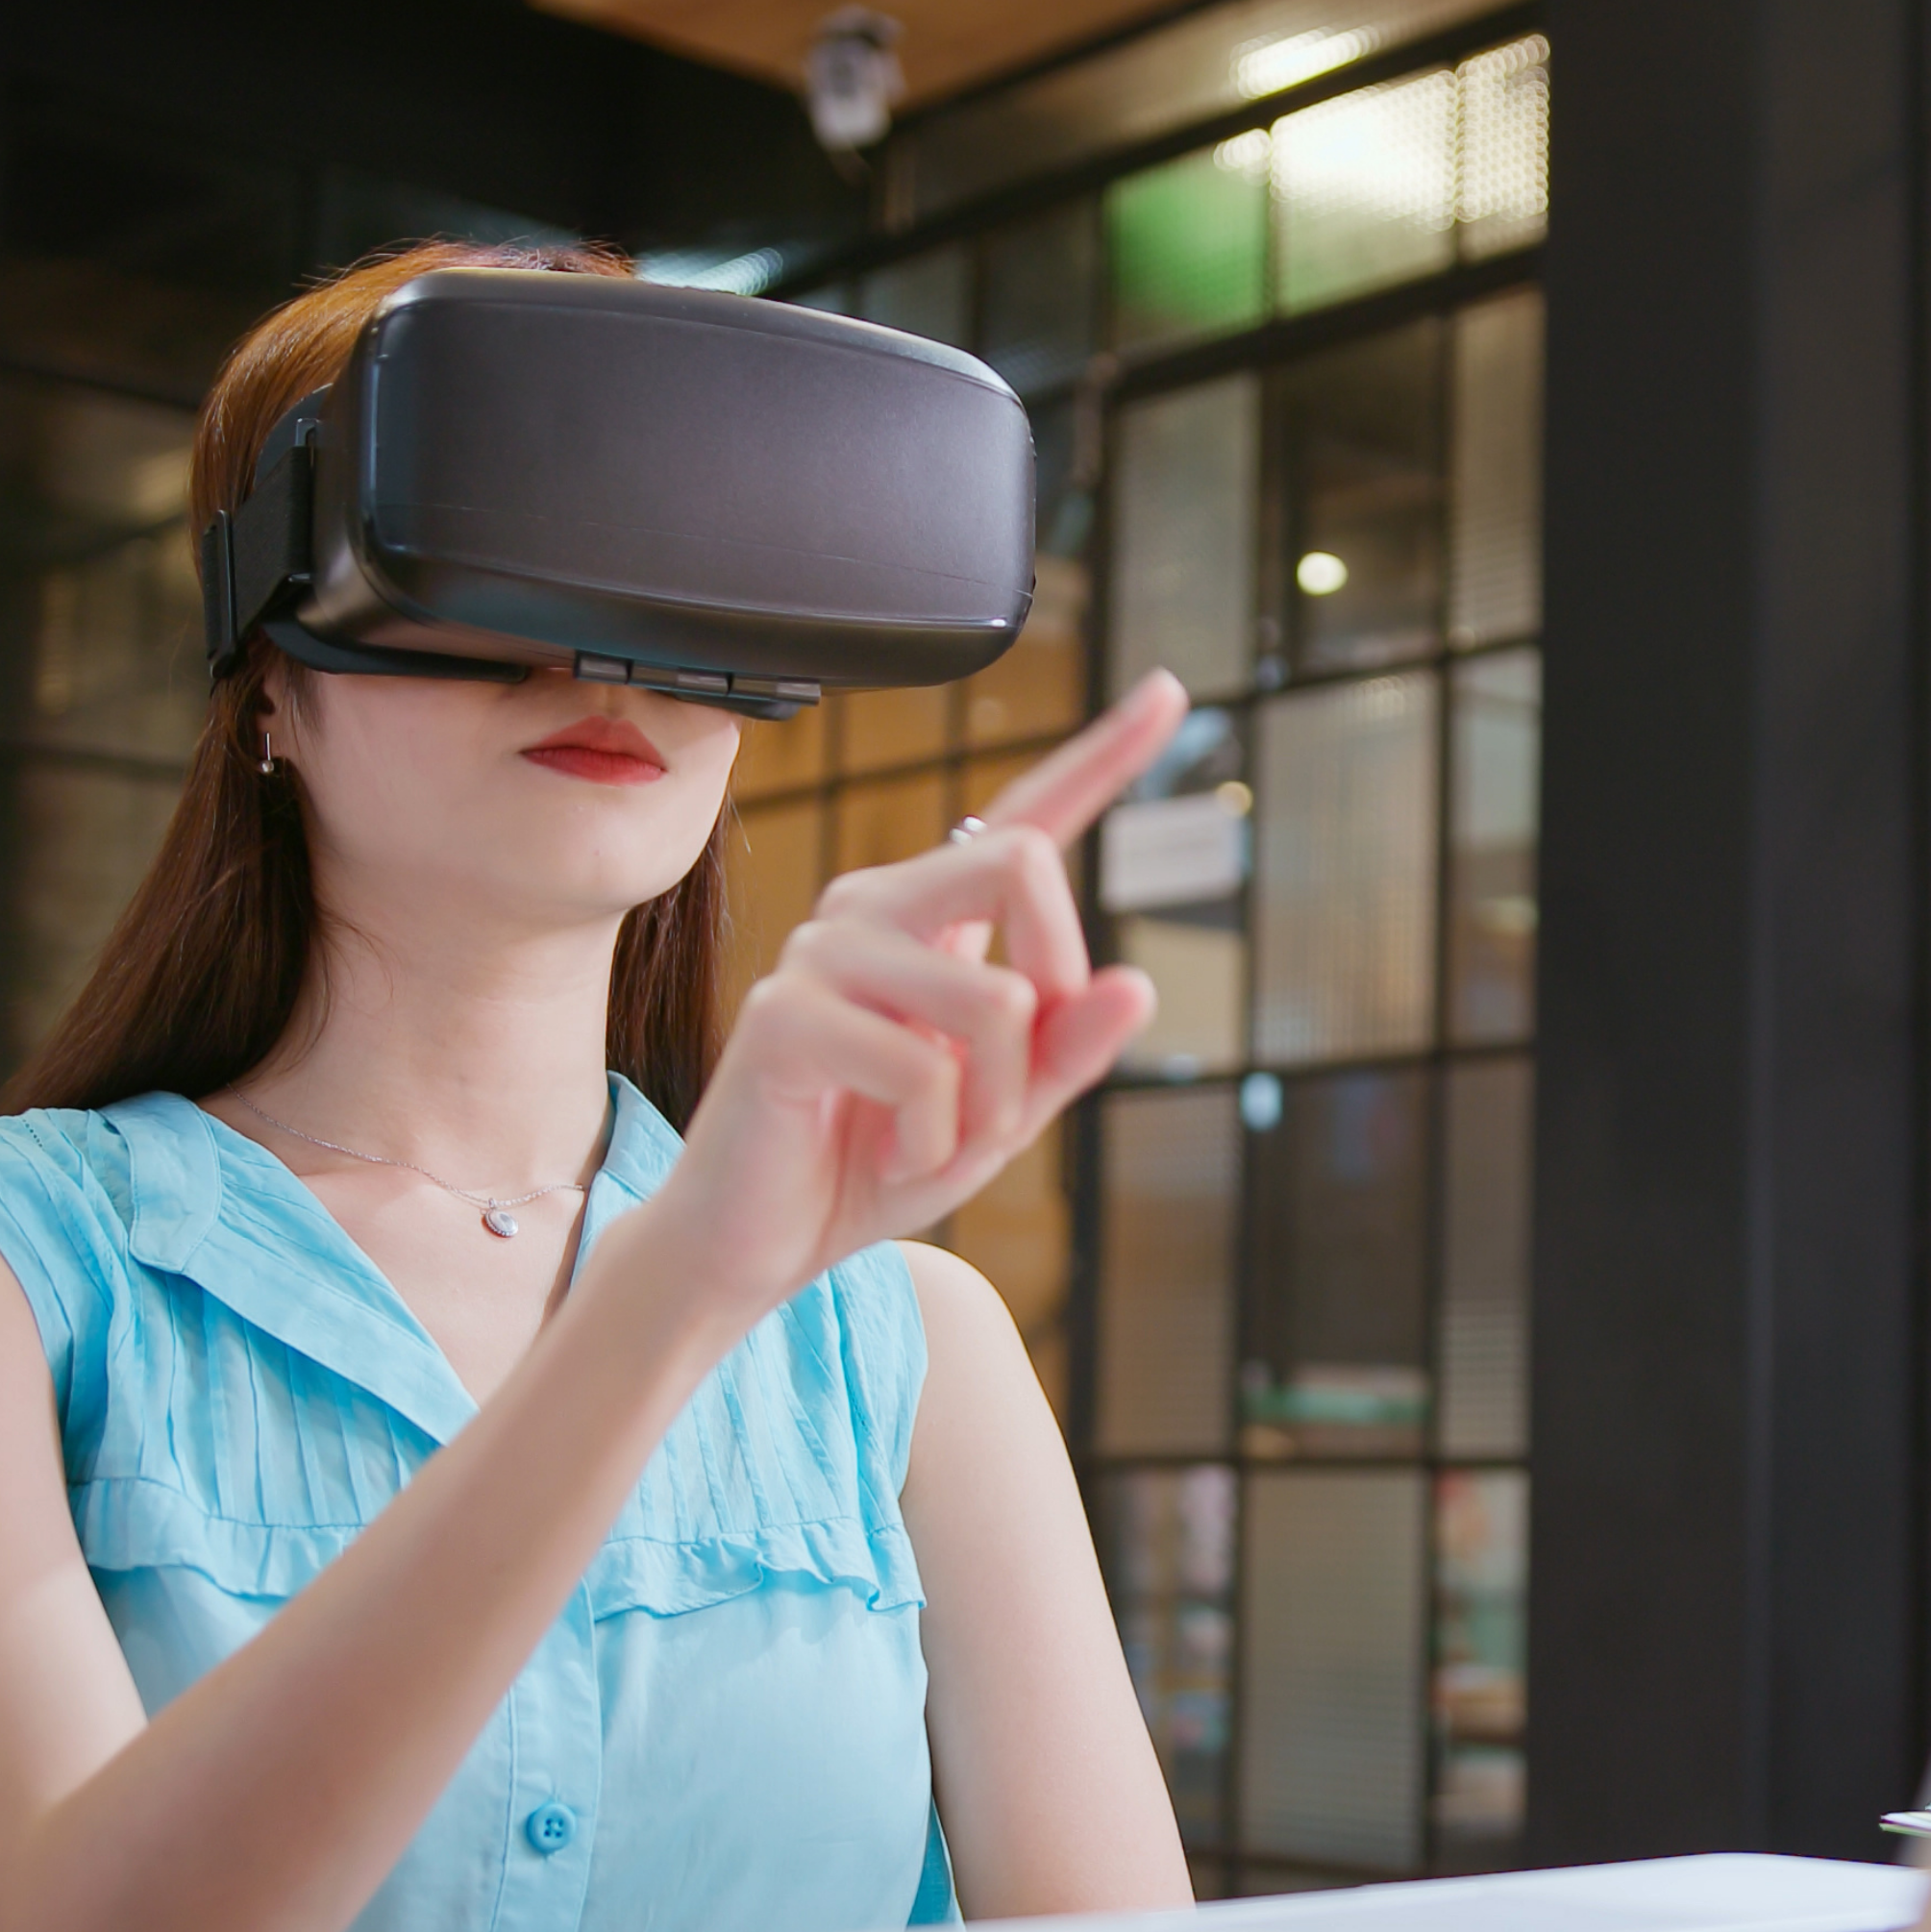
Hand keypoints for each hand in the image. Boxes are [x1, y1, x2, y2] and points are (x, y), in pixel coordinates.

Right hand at [645, 670, 1188, 1323]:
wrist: (758, 1242)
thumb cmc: (876, 1160)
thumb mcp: (1002, 1114)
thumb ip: (1068, 1051)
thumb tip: (1139, 983)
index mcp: (936, 918)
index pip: (1027, 819)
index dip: (1104, 755)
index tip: (1173, 690)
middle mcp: (876, 907)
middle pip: (1021, 860)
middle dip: (1059, 982)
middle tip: (1022, 1086)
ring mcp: (825, 951)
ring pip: (996, 999)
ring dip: (994, 1105)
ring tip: (939, 1145)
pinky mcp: (787, 1013)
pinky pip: (925, 1069)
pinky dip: (934, 1142)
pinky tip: (890, 1158)